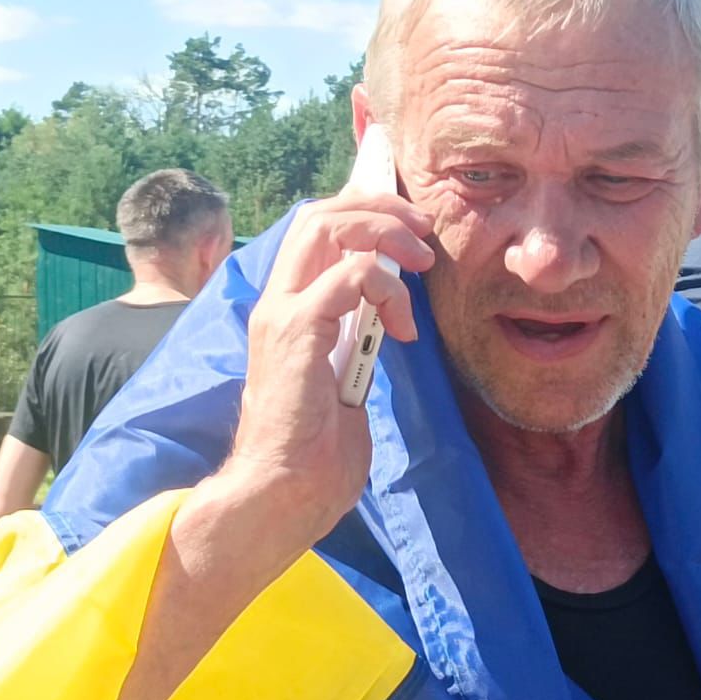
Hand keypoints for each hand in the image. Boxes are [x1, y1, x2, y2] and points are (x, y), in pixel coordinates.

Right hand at [223, 190, 433, 546]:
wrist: (284, 490)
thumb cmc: (315, 452)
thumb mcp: (344, 377)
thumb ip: (355, 338)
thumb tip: (385, 315)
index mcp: (287, 310)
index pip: (315, 230)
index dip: (363, 213)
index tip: (410, 230)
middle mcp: (277, 301)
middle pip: (319, 214)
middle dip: (379, 208)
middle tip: (423, 231)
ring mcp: (282, 312)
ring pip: (328, 228)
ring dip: (384, 234)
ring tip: (421, 262)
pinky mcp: (297, 329)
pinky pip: (351, 277)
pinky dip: (389, 290)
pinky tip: (403, 330)